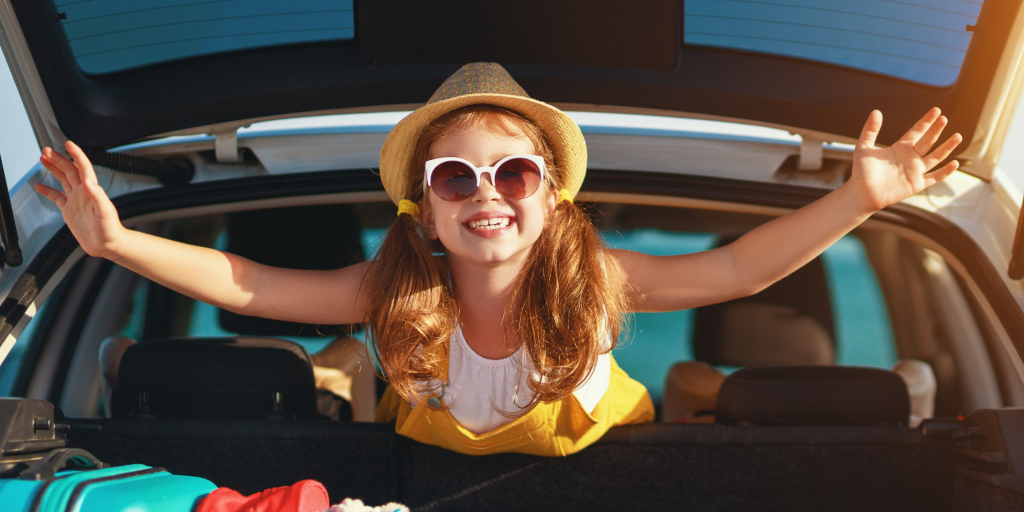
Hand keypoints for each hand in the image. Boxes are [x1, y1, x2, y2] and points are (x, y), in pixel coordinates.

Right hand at [34, 141, 125, 258]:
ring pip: (62, 180)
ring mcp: (76, 200)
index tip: (68, 144)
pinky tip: (39, 186)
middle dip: (58, 159)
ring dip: (53, 169)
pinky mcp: (69, 210)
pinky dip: (47, 191)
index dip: (76, 155)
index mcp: (92, 190)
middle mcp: (83, 192)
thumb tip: (88, 181)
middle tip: (46, 149)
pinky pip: (57, 197)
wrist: (107, 244)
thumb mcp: (105, 211)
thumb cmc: (110, 229)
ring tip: (43, 158)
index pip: (83, 167)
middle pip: (69, 170)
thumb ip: (98, 196)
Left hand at [848, 108, 961, 213]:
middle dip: (936, 130)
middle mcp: (910, 158)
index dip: (926, 121)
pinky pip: (934, 177)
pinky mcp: (916, 184)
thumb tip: (876, 111)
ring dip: (946, 147)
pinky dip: (945, 172)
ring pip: (935, 157)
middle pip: (927, 141)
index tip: (936, 110)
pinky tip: (955, 163)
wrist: (861, 194)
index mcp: (899, 148)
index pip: (917, 131)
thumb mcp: (863, 148)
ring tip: (957, 136)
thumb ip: (870, 130)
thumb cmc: (861, 172)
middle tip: (944, 118)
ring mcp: (915, 171)